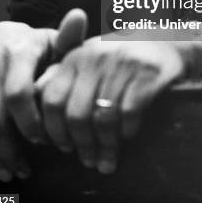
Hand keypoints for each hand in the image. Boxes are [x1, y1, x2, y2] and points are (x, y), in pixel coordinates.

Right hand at [0, 9, 86, 181]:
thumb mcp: (55, 43)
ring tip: (9, 167)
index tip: (42, 140)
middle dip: (10, 150)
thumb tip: (80, 16)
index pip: (18, 94)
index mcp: (18, 48)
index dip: (29, 124)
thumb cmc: (35, 48)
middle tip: (24, 168)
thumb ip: (69, 39)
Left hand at [38, 36, 201, 173]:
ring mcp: (122, 64)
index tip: (62, 148)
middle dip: (81, 145)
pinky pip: (130, 113)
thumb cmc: (119, 56)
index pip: (53, 99)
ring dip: (105, 146)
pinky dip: (127, 131)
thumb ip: (62, 76)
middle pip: (76, 114)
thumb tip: (36, 104)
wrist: (165, 41)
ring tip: (107, 161)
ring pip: (103, 118)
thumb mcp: (88, 58)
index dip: (54, 130)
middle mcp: (96, 57)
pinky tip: (128, 137)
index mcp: (76, 56)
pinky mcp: (147, 73)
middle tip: (87, 161)